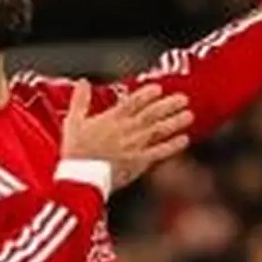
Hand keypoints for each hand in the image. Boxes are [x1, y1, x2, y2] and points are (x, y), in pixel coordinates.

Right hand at [60, 81, 192, 188]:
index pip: (133, 102)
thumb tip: (83, 82)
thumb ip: (80, 101)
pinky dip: (173, 145)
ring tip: (189, 115)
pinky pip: (160, 152)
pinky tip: (184, 139)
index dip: (147, 94)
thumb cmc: (76, 152)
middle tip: (183, 98)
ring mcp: (135, 146)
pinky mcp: (139, 162)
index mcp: (111, 119)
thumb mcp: (73, 122)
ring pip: (159, 131)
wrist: (82, 178)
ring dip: (175, 122)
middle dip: (168, 105)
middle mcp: (127, 130)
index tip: (159, 88)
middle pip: (151, 114)